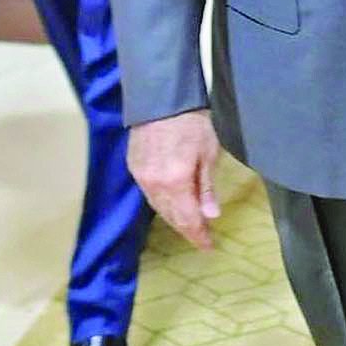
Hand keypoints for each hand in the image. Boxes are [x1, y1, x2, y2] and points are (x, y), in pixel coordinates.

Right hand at [127, 110, 221, 248]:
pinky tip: (172, 204)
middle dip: (187, 229)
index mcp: (175, 182)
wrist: (161, 99)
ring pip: (158, 207)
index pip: (187, 219)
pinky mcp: (134, 167)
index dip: (198, 235)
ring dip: (174, 218)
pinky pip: (149, 194)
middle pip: (171, 216)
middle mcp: (154, 185)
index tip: (209, 247)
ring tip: (189, 225)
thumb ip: (207, 187)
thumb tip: (210, 216)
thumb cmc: (192, 123)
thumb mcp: (209, 153)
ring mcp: (141, 177)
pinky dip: (162, 203)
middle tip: (202, 238)